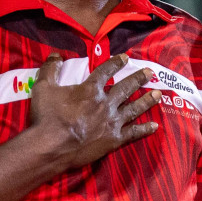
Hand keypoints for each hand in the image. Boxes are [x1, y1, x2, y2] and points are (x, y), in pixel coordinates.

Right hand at [28, 55, 160, 169]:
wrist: (51, 146)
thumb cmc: (46, 117)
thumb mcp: (43, 88)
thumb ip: (50, 69)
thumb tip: (55, 54)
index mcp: (90, 89)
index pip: (106, 71)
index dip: (116, 63)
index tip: (125, 58)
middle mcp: (106, 103)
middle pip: (126, 88)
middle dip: (139, 78)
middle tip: (150, 72)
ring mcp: (112, 122)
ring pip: (134, 108)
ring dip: (147, 100)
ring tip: (158, 94)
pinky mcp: (114, 139)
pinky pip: (133, 133)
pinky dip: (144, 129)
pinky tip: (154, 126)